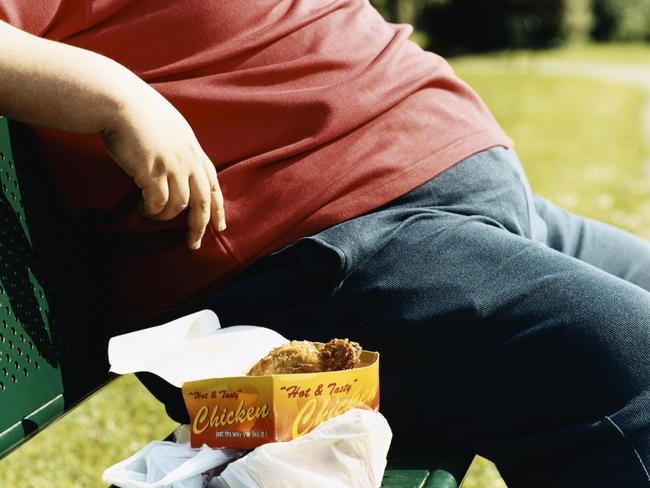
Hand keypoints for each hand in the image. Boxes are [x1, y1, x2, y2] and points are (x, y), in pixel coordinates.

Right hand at [101, 85, 225, 249]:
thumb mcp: (170, 128)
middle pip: (203, 201)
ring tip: (151, 213)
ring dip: (165, 216)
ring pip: (179, 205)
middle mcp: (188, 159)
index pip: (213, 183)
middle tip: (194, 243)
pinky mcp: (153, 171)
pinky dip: (151, 210)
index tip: (220, 226)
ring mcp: (172, 165)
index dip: (218, 207)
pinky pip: (158, 203)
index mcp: (194, 149)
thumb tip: (178, 170)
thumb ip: (179, 148)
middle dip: (200, 225)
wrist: (118, 100)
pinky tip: (142, 208)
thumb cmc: (137, 111)